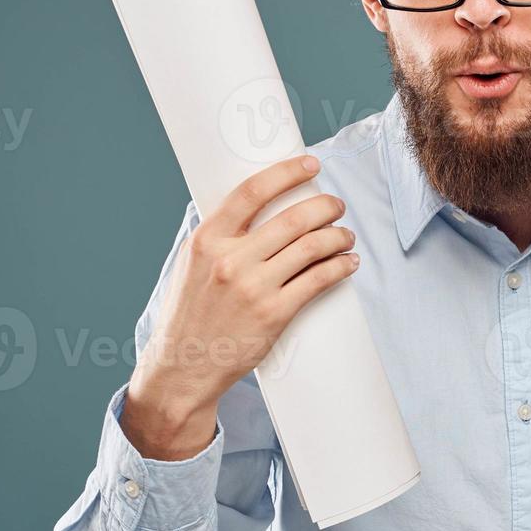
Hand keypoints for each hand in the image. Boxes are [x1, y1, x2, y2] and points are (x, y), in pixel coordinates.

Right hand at [120, 155, 356, 459]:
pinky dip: (340, 267)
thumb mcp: (189, 264)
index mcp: (207, 240)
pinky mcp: (274, 314)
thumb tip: (249, 204)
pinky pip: (318, 280)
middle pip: (293, 219)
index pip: (252, 192)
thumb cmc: (189, 312)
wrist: (182, 366)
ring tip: (345, 235)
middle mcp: (230, 260)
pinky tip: (347, 262)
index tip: (310, 165)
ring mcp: (254, 288)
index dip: (287, 173)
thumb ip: (217, 235)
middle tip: (336, 205)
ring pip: (312, 247)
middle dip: (324, 206)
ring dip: (338, 236)